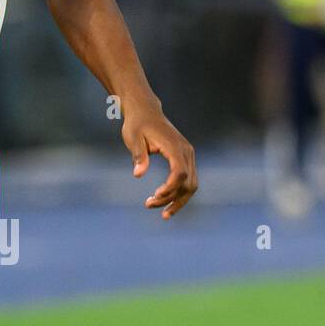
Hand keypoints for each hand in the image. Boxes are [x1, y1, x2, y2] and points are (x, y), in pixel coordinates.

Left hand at [123, 103, 197, 218]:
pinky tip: (166, 202)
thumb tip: (138, 174)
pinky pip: (188, 180)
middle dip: (171, 199)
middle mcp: (186, 151)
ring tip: (163, 213)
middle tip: (149, 205)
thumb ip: (138, 156)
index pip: (180, 173)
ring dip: (178, 201)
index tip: (155, 196)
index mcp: (175, 146)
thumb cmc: (137, 124)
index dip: (170, 188)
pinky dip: (180, 193)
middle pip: (188, 183)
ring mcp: (188, 155)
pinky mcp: (185, 158)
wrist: (145, 111)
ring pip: (191, 185)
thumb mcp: (133, 138)